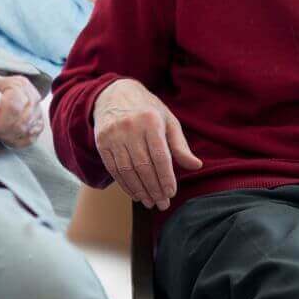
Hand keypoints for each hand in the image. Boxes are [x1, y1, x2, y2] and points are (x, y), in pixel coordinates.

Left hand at [0, 72, 44, 147]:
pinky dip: (18, 141)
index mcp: (20, 84)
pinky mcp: (39, 121)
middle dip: (3, 130)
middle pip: (22, 121)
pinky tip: (6, 137)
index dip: (0, 121)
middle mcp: (33, 96)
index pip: (14, 107)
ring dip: (9, 136)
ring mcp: (38, 109)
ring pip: (27, 130)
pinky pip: (32, 137)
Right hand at [92, 79, 201, 209]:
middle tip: (162, 204)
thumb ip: (180, 145)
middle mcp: (130, 127)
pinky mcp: (101, 142)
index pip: (160, 156)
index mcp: (151, 121)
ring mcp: (113, 135)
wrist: (114, 94)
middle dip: (154, 189)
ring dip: (139, 190)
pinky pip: (113, 168)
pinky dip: (124, 184)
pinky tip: (135, 193)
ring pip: (127, 170)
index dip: (166, 177)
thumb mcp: (167, 121)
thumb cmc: (147, 111)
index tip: (171, 193)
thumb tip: (196, 165)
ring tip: (150, 202)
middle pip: (143, 166)